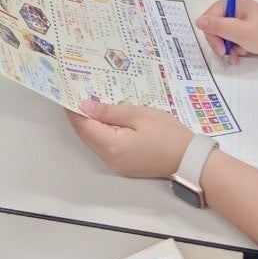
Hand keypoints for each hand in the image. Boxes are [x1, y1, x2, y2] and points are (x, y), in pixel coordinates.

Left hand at [65, 100, 192, 178]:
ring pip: (95, 142)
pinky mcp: (125, 166)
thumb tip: (85, 106)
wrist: (189, 158)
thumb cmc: (167, 133)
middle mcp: (110, 159)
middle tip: (77, 93)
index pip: (83, 126)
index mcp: (112, 146)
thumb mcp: (139, 115)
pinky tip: (105, 119)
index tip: (68, 92)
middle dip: (79, 116)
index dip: (73, 110)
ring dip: (90, 125)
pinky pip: (105, 148)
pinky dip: (101, 133)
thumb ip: (110, 112)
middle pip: (86, 136)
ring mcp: (117, 165)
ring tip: (90, 103)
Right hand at [196, 0, 257, 59]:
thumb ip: (218, 26)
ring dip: (227, 47)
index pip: (209, 17)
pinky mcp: (243, 30)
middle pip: (213, 26)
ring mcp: (237, 20)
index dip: (211, 34)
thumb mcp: (241, 32)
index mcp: (232, 2)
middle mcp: (233, 8)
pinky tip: (240, 54)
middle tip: (228, 54)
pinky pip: (230, 39)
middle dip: (220, 42)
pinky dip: (233, 48)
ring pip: (221, 35)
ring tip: (238, 55)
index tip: (220, 49)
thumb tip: (198, 20)